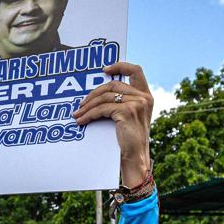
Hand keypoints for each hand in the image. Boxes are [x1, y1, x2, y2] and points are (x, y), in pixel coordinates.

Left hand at [72, 62, 152, 186]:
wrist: (135, 157)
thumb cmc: (129, 139)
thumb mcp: (130, 116)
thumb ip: (123, 101)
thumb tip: (99, 94)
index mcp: (146, 95)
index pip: (136, 71)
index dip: (120, 66)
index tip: (104, 69)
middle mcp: (144, 97)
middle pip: (113, 84)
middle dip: (93, 93)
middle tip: (81, 103)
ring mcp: (137, 103)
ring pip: (105, 97)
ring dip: (87, 105)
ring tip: (77, 113)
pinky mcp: (127, 111)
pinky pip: (102, 109)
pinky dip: (88, 114)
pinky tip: (81, 120)